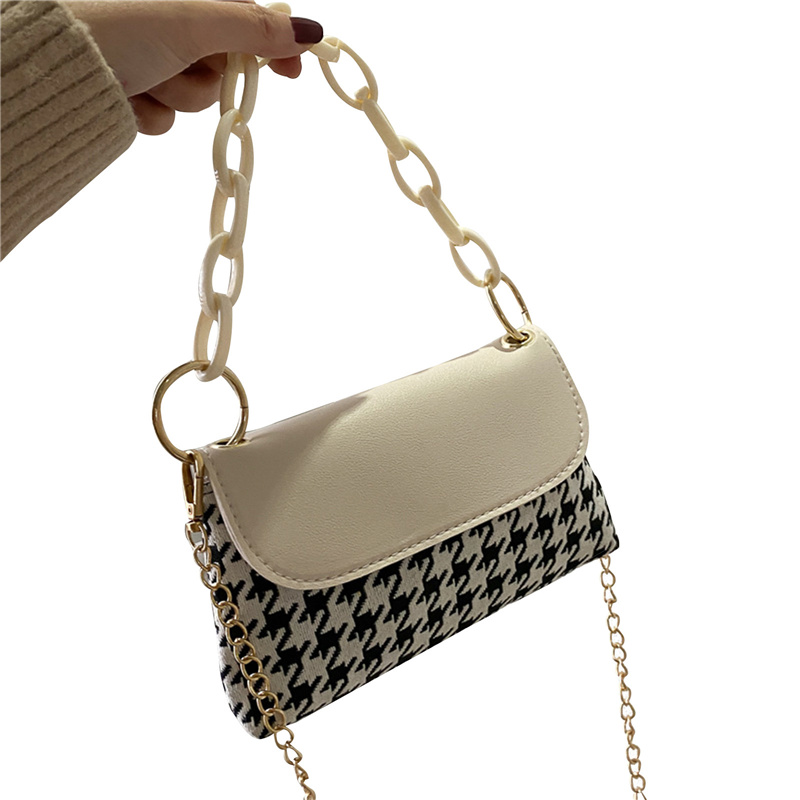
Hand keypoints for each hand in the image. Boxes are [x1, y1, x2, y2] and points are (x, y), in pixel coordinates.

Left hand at [64, 0, 322, 134]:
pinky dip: (153, 112)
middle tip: (188, 65)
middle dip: (208, 75)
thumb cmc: (120, 27)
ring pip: (196, 95)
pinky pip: (168, 115)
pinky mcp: (135, 91)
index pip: (249, 20)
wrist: (56, 70)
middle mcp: (171, 23)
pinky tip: (130, 95)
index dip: (275, 47)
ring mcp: (152, 59)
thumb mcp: (195, 22)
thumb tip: (309, 29)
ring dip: (177, 95)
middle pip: (224, 65)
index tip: (293, 71)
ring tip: (145, 77)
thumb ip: (254, 29)